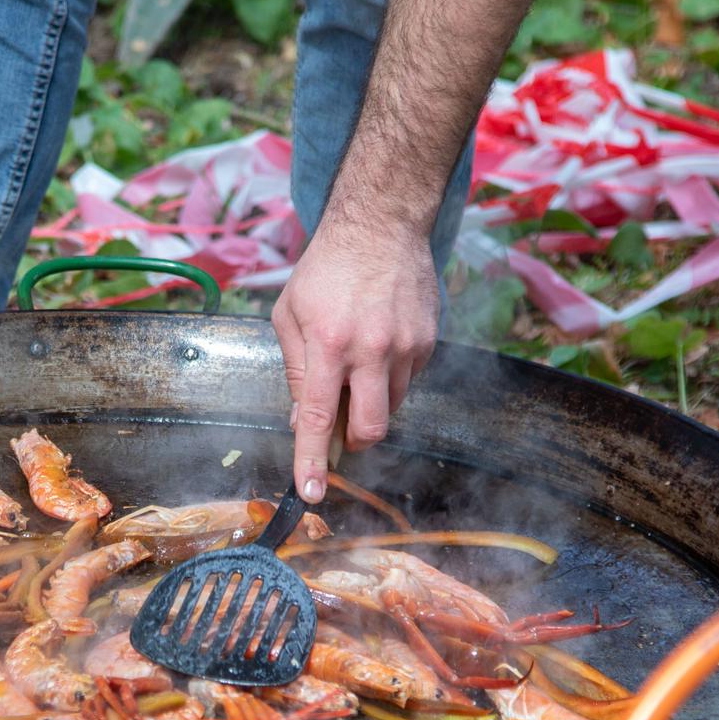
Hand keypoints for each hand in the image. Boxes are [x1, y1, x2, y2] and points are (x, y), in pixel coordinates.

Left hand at [272, 221, 440, 502]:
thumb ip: (296, 371)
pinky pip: (407, 382)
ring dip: (370, 405)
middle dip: (354, 442)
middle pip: (371, 429)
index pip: (321, 418)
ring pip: (391, 409)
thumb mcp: (290, 315)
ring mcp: (406, 346)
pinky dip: (388, 380)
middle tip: (341, 426)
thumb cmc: (326, 269)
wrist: (381, 225)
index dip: (315, 461)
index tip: (313, 494)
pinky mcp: (428, 342)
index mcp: (329, 343)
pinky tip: (377, 345)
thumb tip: (304, 422)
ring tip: (355, 367)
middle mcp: (371, 349)